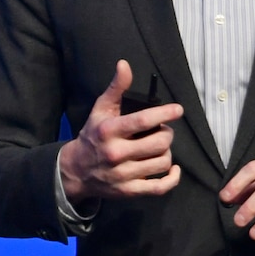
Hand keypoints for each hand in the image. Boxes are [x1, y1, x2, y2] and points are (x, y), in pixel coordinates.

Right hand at [58, 60, 185, 204]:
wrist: (76, 171)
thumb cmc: (92, 136)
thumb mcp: (100, 110)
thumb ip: (116, 88)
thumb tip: (125, 64)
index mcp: (109, 131)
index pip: (142, 121)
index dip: (164, 114)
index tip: (178, 110)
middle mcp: (116, 154)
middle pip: (159, 143)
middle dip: (166, 134)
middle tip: (163, 131)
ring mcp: (123, 174)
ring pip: (162, 162)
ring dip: (167, 153)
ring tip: (160, 148)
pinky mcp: (129, 191)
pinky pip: (159, 188)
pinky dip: (172, 179)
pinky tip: (173, 169)